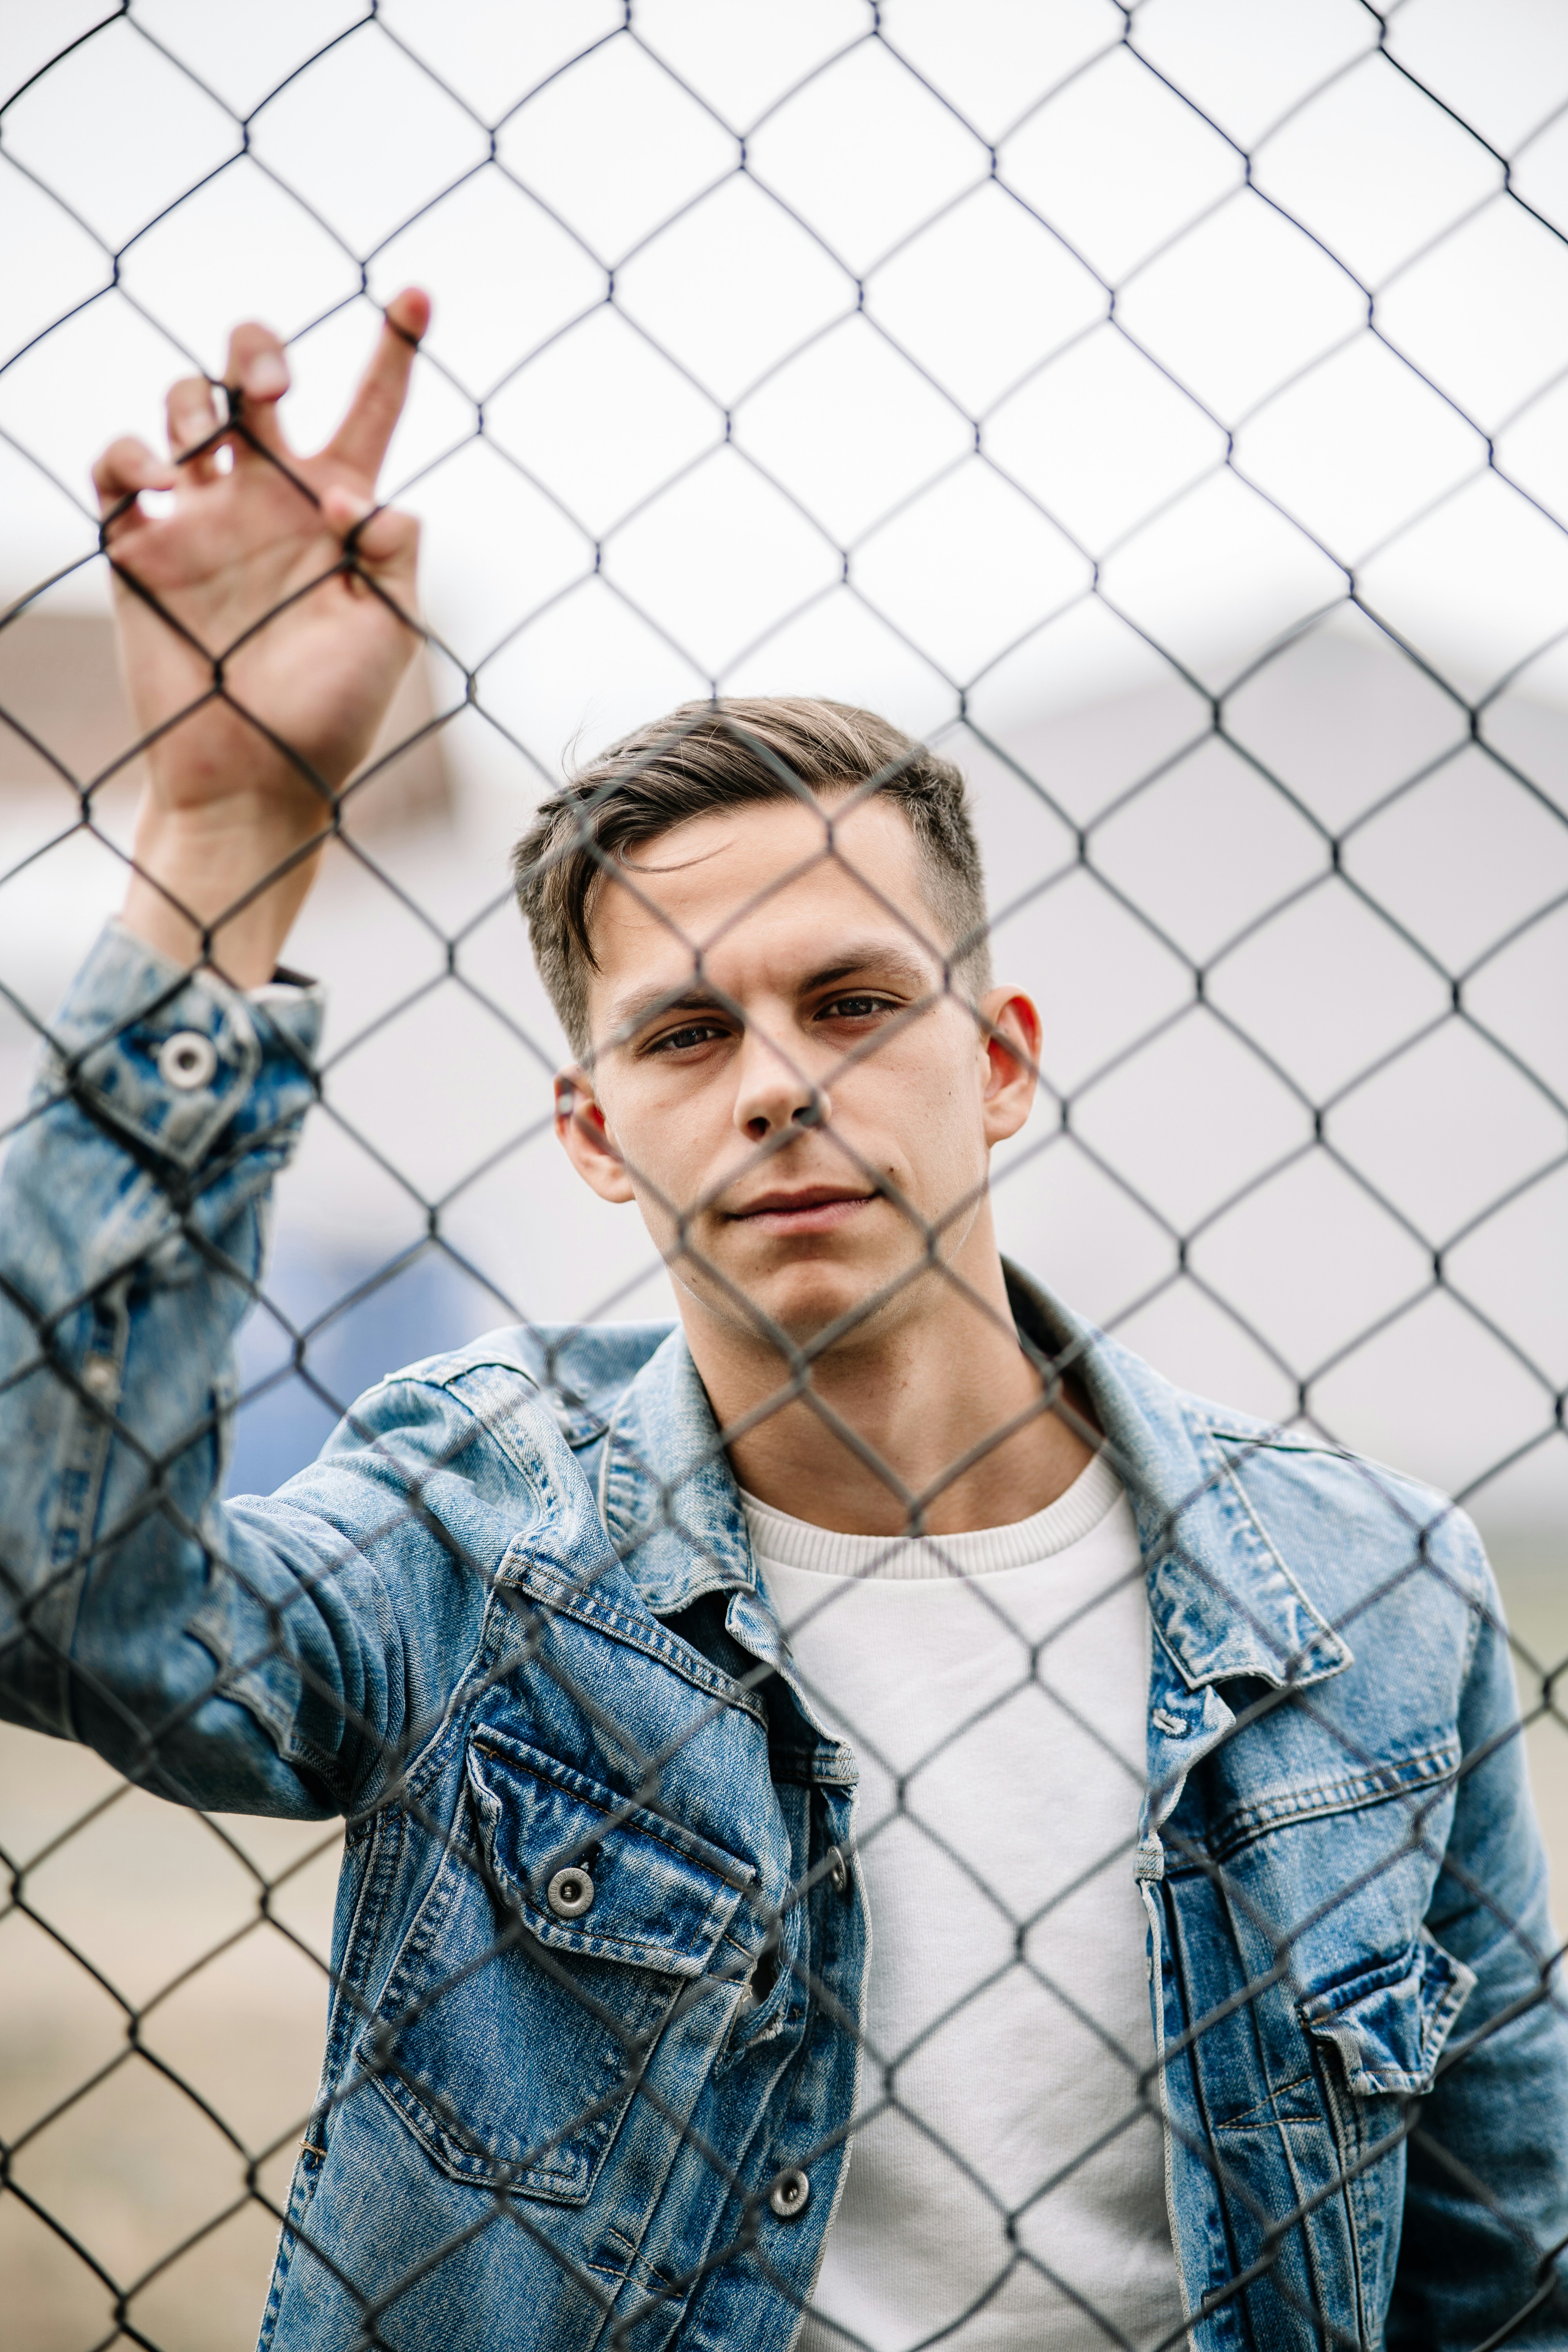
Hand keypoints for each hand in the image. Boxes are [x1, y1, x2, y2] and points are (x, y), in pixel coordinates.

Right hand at [96, 289, 429, 987]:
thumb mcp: (391, 634)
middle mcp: (269, 501)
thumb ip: (397, 556)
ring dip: (195, 402)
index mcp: (339, 511)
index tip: (420, 296)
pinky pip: (118, 466)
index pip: (370, 412)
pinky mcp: (140, 548)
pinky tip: (163, 491)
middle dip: (256, 351)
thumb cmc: (331, 717)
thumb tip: (369, 499)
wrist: (253, 780)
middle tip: (270, 386)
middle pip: (255, 381)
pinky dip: (132, 458)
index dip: (394, 352)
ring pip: (186, 407)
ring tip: (206, 453)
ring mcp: (201, 520)